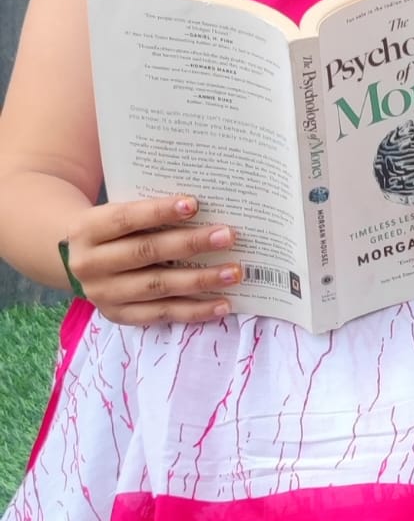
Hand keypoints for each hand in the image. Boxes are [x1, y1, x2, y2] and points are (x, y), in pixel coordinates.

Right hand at [61, 195, 240, 325]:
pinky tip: (222, 304)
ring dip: (201, 280)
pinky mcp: (120, 316)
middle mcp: (90, 264)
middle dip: (190, 244)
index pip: (126, 219)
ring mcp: (104, 294)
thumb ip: (144, 213)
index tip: (195, 204)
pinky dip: (195, 310)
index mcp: (87, 230)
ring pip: (158, 287)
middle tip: (227, 236)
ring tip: (233, 272)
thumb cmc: (109, 231)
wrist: (72, 260)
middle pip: (147, 253)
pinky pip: (163, 314)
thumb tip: (198, 208)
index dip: (160, 211)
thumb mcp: (113, 215)